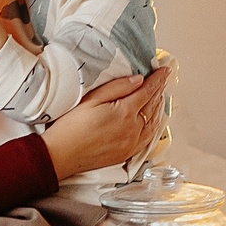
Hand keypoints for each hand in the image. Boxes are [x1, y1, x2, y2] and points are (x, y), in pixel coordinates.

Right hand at [44, 65, 171, 179]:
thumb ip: (117, 88)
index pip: (148, 90)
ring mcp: (132, 143)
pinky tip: (153, 120)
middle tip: (164, 79)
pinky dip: (155, 125)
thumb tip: (137, 80)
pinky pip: (149, 137)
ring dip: (159, 107)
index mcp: (125, 112)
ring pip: (154, 122)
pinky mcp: (127, 153)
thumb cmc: (71, 127)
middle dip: (159, 90)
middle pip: (153, 105)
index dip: (158, 79)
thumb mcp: (91, 99)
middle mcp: (133, 129)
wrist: (61, 155)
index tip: (164, 70)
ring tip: (160, 96)